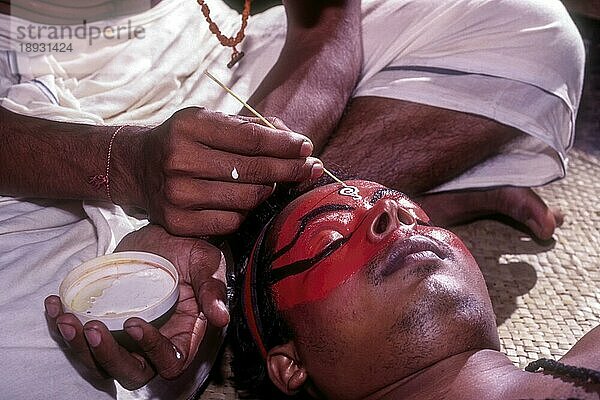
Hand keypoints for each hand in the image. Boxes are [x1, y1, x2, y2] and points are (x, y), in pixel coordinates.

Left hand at [44, 225, 228, 389]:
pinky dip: (62, 328)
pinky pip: (80, 340)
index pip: (170, 360)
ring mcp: (125, 337)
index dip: (152, 350)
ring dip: (79, 348)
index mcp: (183, 333)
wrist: (160, 234)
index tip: (134, 323)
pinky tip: (55, 305)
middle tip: (90, 328)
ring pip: (101, 363)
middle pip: (131, 371)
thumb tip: (221, 317)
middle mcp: (154, 342)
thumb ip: (212, 288)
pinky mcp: (104, 324)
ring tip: (66, 318)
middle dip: (107, 356)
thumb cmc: (188, 248)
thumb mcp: (205, 261)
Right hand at [137, 107, 321, 235]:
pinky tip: (246, 200)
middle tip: (311, 167)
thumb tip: (293, 142)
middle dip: (289, 169)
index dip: (284, 145)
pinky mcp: (177, 222)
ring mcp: (177, 194)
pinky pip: (231, 222)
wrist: (138, 166)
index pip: (250, 138)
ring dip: (268, 191)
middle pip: (252, 170)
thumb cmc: (184, 140)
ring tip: (273, 182)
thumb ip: (250, 128)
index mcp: (189, 126)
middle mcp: (180, 159)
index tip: (306, 147)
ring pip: (247, 199)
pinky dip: (246, 212)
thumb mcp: (209, 121)